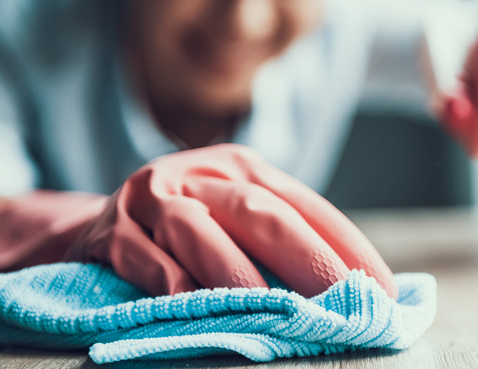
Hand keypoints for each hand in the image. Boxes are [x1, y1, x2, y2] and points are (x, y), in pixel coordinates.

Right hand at [0, 144, 396, 298]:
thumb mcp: (232, 218)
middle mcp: (199, 172)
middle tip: (344, 302)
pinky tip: (190, 304)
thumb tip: (353, 289)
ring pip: (197, 228)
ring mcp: (150, 197)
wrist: (93, 226)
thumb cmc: (183, 231)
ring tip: (273, 310)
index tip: (384, 289)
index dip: (346, 245)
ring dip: (236, 272)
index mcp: (241, 168)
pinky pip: (142, 257)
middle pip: (258, 210)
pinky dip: (168, 282)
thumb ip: (279, 242)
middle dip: (307, 258)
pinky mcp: (109, 230)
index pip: (304, 204)